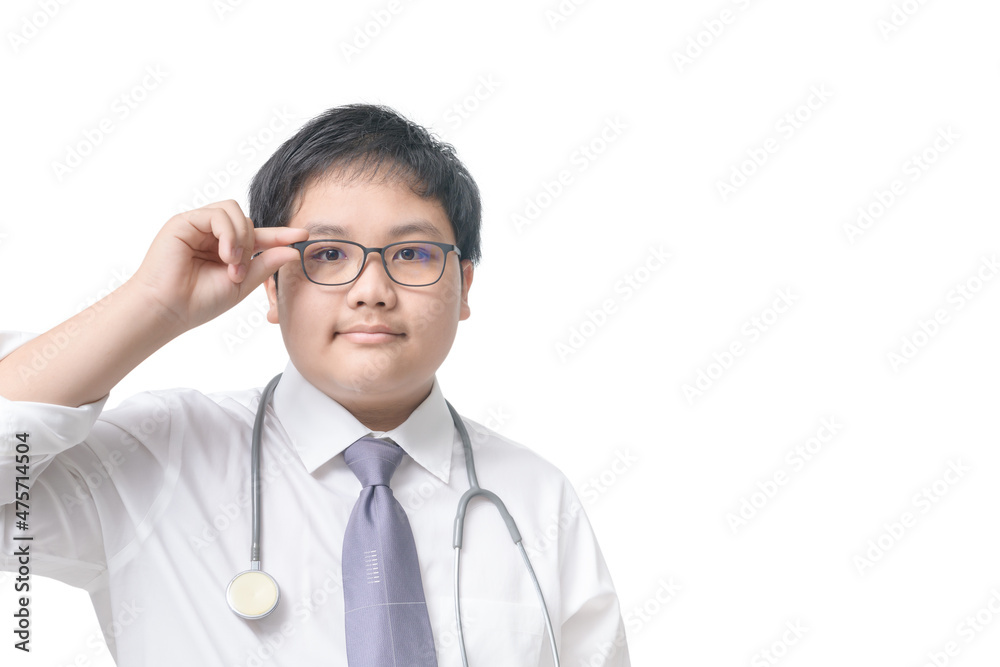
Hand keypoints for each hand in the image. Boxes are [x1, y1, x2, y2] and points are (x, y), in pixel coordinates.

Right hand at [130, 200, 307, 331]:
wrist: (168, 310)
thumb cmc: (198, 302)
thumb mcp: (241, 284)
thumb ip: (265, 265)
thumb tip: (293, 251)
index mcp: (225, 250)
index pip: (257, 236)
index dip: (280, 235)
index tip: (303, 236)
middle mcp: (212, 235)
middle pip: (246, 220)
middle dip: (253, 244)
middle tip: (241, 272)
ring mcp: (197, 226)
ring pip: (233, 211)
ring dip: (241, 238)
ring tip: (232, 264)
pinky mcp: (184, 221)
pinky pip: (217, 214)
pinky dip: (228, 233)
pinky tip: (225, 255)